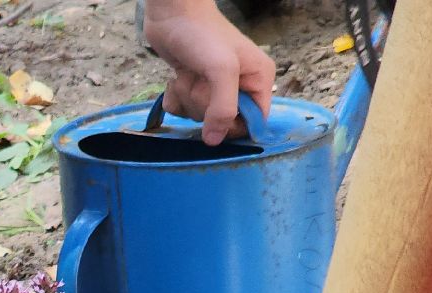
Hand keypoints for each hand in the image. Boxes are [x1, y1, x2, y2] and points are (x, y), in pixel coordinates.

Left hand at [144, 0, 277, 145]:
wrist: (172, 13)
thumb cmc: (203, 35)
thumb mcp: (222, 70)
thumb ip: (224, 107)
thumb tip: (215, 141)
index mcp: (259, 80)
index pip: (255, 121)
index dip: (234, 126)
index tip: (217, 118)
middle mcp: (240, 85)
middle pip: (223, 121)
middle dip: (204, 105)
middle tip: (200, 80)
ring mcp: (214, 87)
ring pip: (199, 116)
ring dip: (188, 97)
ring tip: (189, 73)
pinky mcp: (192, 85)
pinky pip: (182, 109)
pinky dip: (175, 97)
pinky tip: (176, 77)